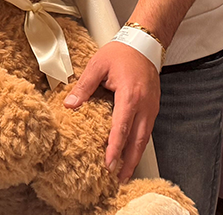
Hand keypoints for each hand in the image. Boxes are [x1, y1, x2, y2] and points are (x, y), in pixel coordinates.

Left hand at [63, 41, 159, 181]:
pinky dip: (139, 145)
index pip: (122, 127)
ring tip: (125, 173)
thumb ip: (84, 86)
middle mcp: (144, 105)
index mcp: (130, 95)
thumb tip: (70, 105)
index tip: (108, 163)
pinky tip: (131, 153)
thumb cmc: (120, 53)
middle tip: (118, 178)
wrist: (144, 44)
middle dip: (128, 161)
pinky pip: (146, 130)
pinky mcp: (153, 107)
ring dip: (135, 156)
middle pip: (137, 139)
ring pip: (144, 138)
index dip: (115, 147)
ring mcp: (151, 107)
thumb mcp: (97, 65)